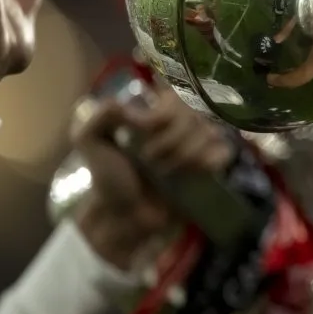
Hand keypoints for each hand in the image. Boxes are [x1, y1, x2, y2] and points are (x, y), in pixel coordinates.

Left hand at [70, 86, 234, 269]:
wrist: (126, 216)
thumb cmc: (109, 178)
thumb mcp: (89, 142)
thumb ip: (97, 116)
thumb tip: (128, 108)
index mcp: (153, 110)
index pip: (173, 96)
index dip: (161, 115)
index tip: (140, 131)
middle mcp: (177, 121)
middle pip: (192, 115)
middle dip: (169, 142)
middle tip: (149, 160)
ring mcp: (197, 142)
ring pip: (209, 132)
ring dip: (184, 156)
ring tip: (165, 172)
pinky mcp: (210, 165)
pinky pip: (223, 151)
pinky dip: (208, 163)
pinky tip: (191, 174)